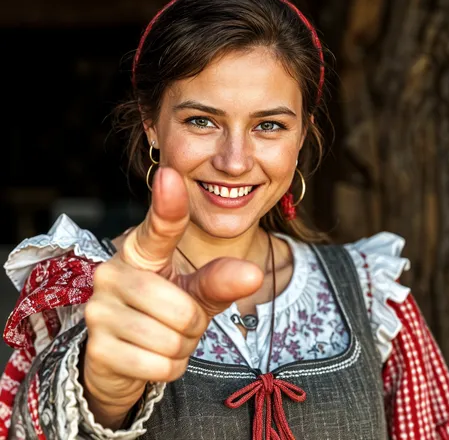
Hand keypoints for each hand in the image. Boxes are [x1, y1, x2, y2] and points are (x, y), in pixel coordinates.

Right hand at [83, 167, 262, 426]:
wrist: (123, 354)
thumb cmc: (163, 312)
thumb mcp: (195, 293)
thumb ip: (220, 280)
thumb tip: (254, 274)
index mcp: (141, 251)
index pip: (159, 227)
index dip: (168, 205)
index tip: (171, 176)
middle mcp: (113, 272)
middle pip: (183, 309)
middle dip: (192, 326)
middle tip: (177, 323)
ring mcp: (100, 309)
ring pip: (172, 340)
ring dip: (180, 348)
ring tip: (162, 338)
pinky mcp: (97, 347)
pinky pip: (160, 366)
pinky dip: (168, 368)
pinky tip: (150, 357)